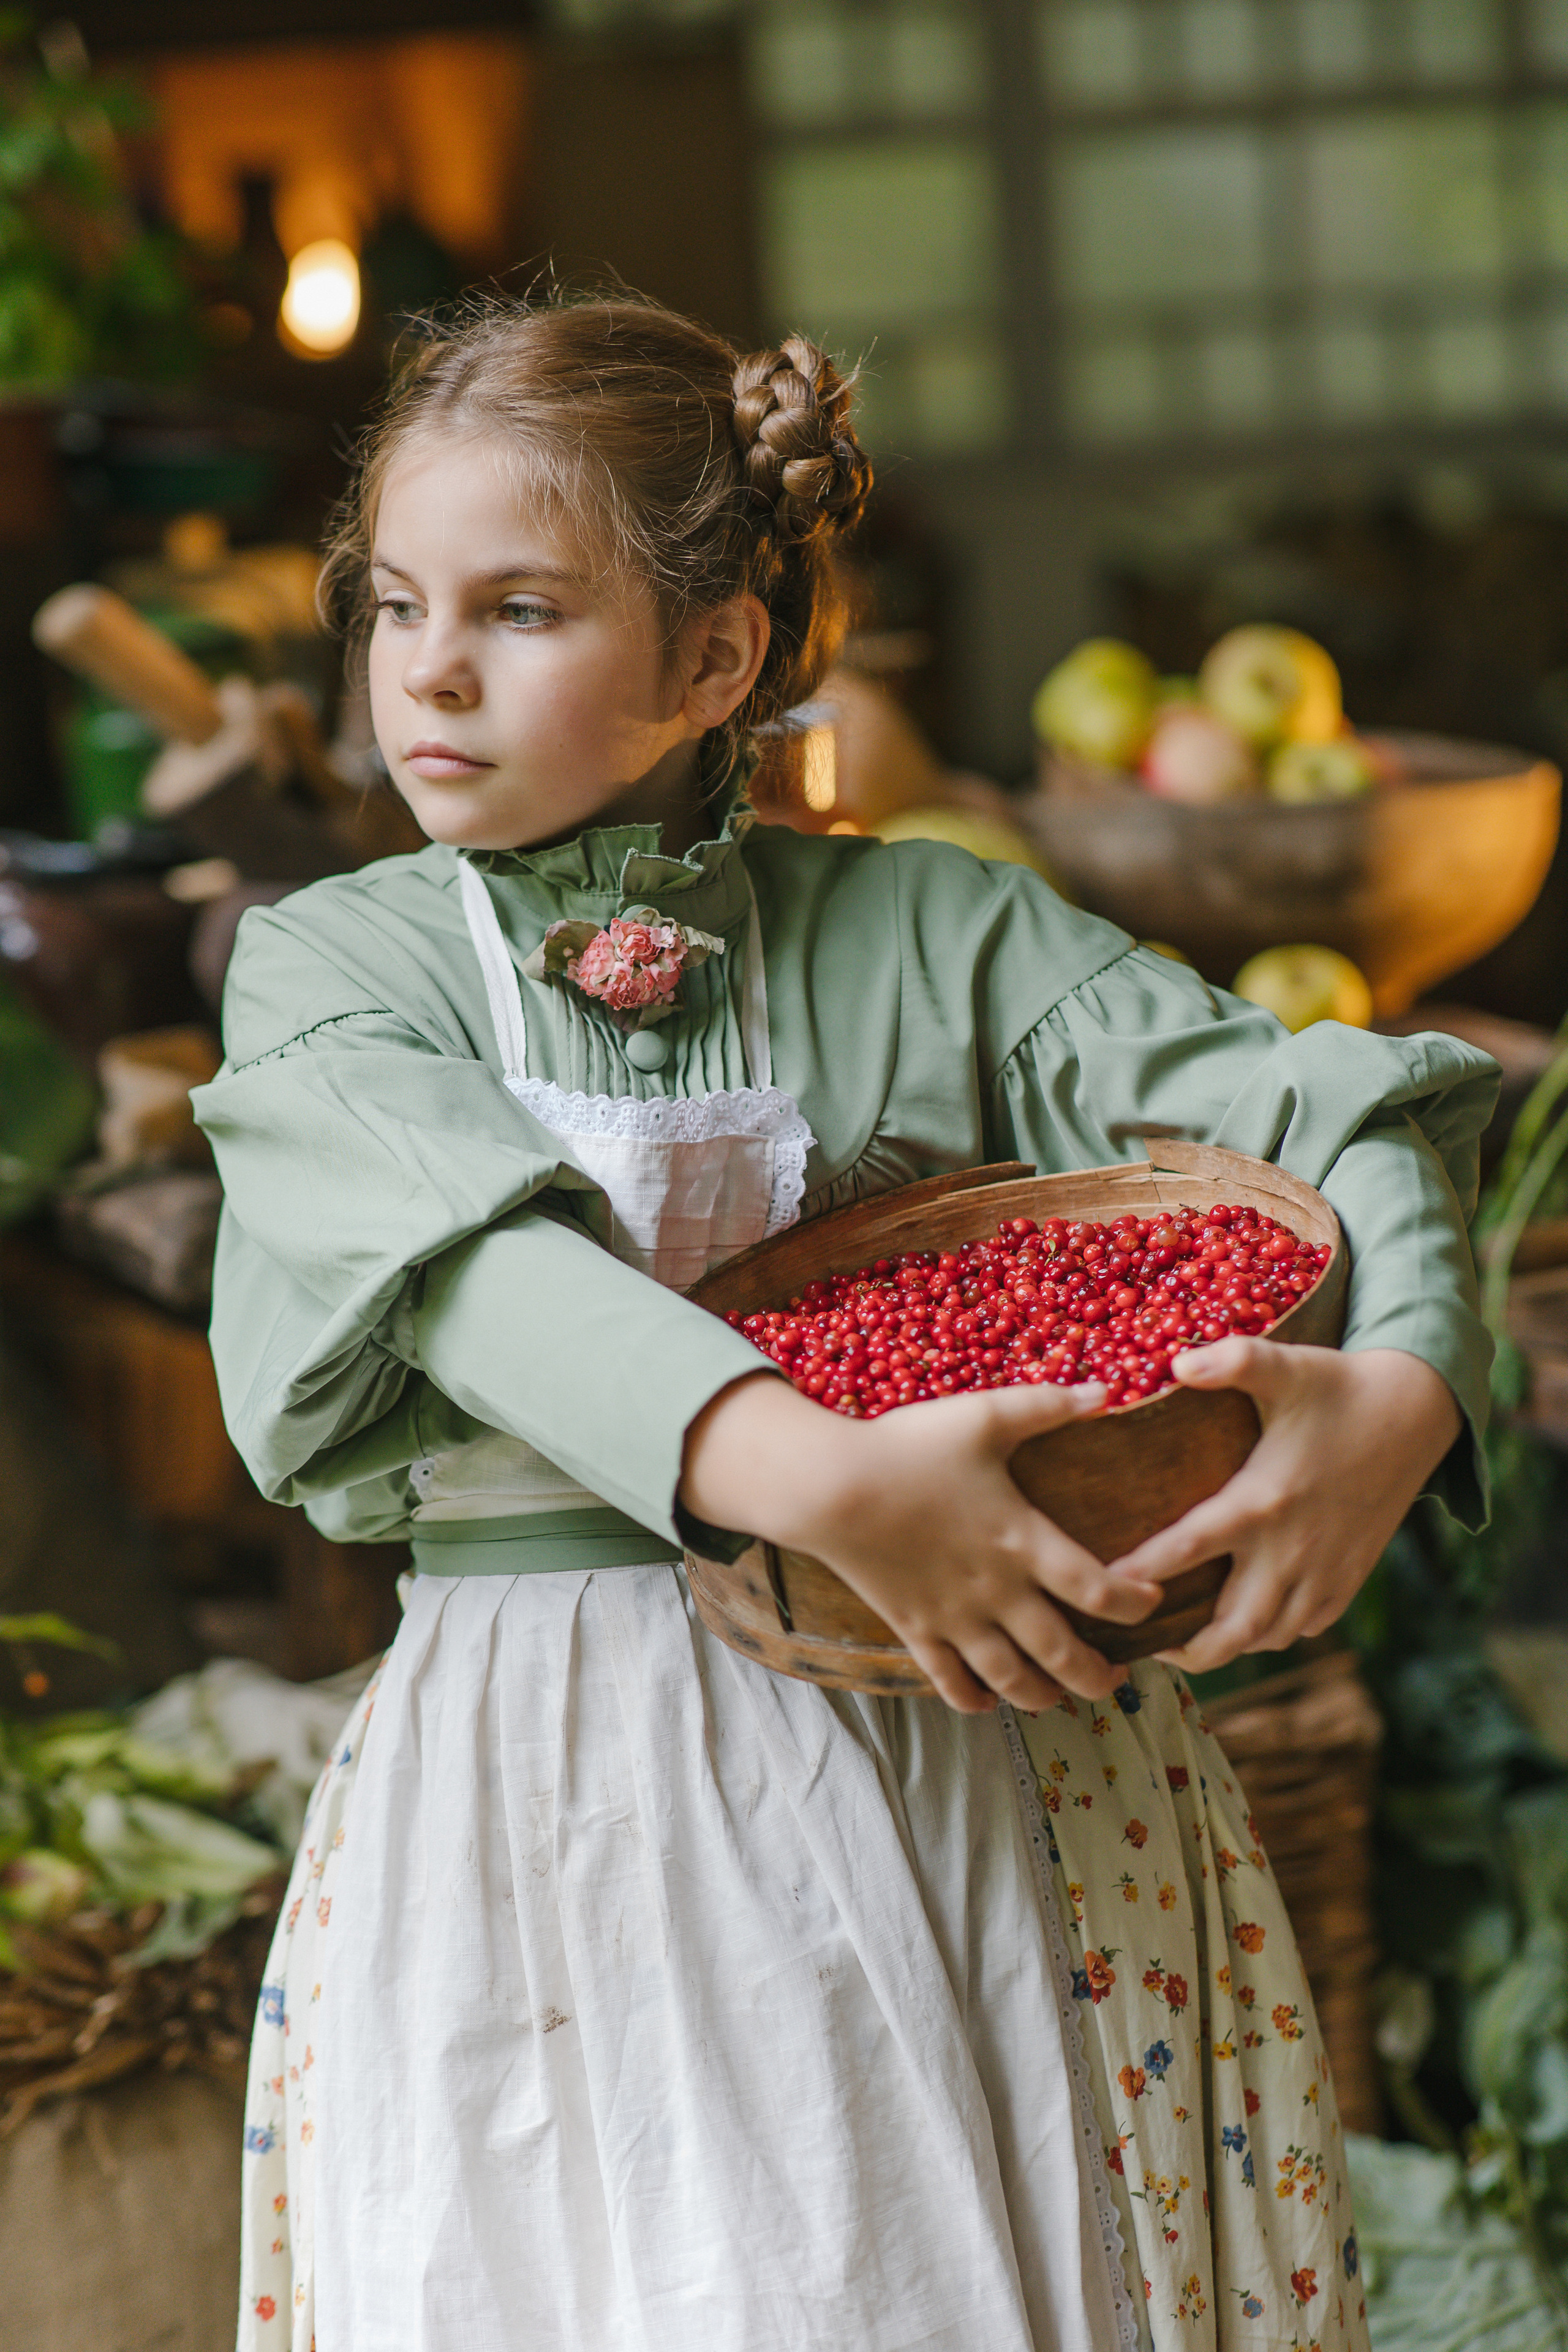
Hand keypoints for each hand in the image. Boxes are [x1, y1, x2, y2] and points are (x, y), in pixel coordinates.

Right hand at [681, 1374, 1162, 1714]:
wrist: (831, 1488)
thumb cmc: (909, 1447)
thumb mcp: (984, 1415)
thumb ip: (1047, 1405)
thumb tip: (1106, 1390)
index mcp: (1021, 1541)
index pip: (1096, 1587)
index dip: (1132, 1603)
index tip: (1152, 1603)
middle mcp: (996, 1590)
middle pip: (1062, 1652)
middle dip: (1096, 1674)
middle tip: (1117, 1679)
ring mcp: (953, 1617)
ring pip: (1011, 1677)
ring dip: (1043, 1695)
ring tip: (1060, 1698)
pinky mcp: (914, 1627)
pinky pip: (948, 1679)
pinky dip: (972, 1699)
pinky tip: (985, 1703)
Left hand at [1107, 1340, 1460, 1674]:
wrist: (1416, 1413)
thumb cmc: (1339, 1386)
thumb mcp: (1287, 1365)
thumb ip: (1234, 1360)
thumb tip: (1178, 1364)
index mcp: (1263, 1501)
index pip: (1187, 1549)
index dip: (1139, 1573)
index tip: (1099, 1587)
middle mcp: (1293, 1549)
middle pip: (1231, 1628)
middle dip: (1183, 1648)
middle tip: (1141, 1642)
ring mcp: (1324, 1571)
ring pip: (1267, 1637)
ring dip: (1225, 1645)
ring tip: (1182, 1640)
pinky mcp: (1348, 1579)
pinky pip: (1303, 1628)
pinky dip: (1270, 1634)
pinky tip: (1242, 1621)